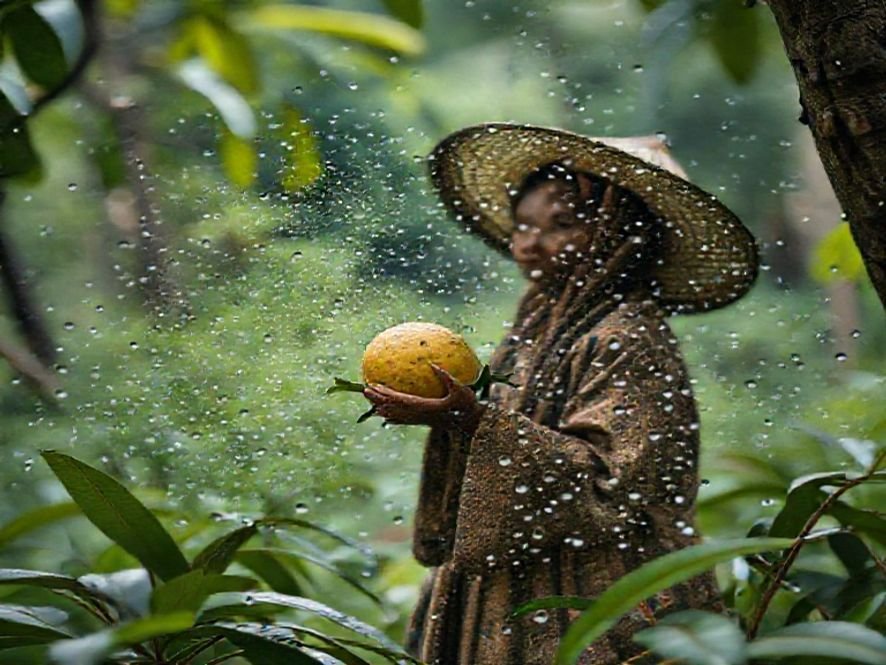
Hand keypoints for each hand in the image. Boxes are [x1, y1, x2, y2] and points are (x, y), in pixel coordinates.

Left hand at [363, 364, 483, 432]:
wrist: (471, 422)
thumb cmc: (468, 404)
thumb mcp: (460, 389)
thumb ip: (446, 377)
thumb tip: (432, 364)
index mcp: (425, 407)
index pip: (401, 400)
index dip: (386, 394)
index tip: (374, 386)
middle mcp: (419, 415)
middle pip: (394, 408)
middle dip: (378, 399)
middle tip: (365, 390)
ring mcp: (420, 420)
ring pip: (396, 415)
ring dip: (382, 407)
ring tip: (370, 400)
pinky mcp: (423, 422)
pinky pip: (403, 420)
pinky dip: (392, 417)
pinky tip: (384, 416)